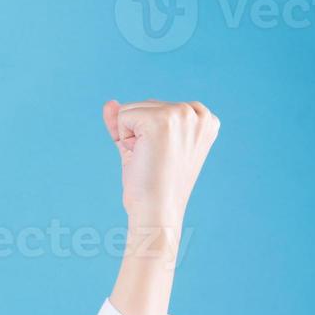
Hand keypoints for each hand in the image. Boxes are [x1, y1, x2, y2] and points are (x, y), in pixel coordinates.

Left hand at [102, 99, 219, 224]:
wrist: (156, 211)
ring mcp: (181, 115)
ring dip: (130, 135)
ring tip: (148, 158)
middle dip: (138, 133)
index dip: (149, 134)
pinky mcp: (161, 120)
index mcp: (206, 120)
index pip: (158, 108)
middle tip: (153, 160)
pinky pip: (123, 115)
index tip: (164, 156)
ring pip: (132, 109)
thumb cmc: (151, 184)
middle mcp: (198, 114)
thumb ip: (128, 122)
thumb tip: (109, 103)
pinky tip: (141, 155)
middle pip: (145, 104)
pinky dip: (123, 138)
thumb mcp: (142, 146)